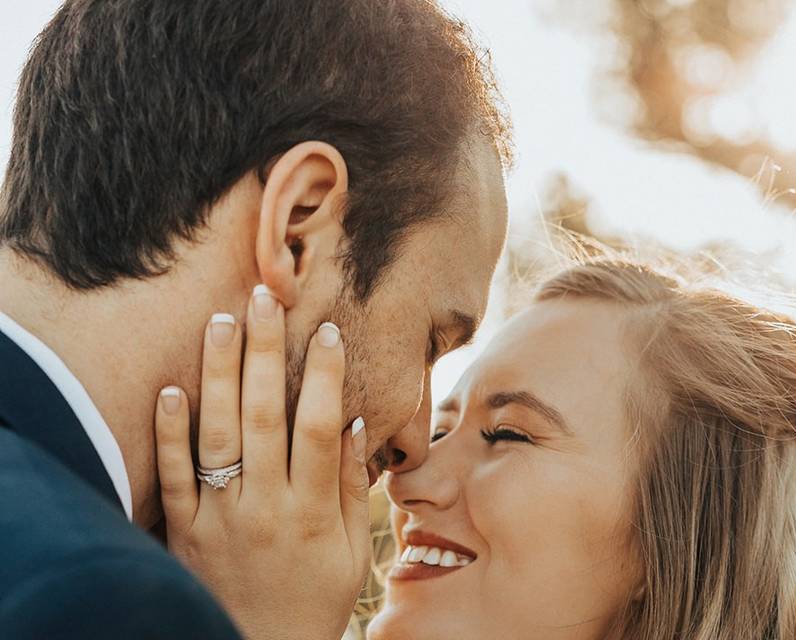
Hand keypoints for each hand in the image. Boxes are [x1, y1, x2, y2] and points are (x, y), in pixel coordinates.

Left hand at [154, 286, 369, 639]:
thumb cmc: (314, 599)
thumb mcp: (348, 550)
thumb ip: (348, 485)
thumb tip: (350, 419)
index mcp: (310, 510)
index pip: (317, 427)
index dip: (324, 376)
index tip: (329, 330)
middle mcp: (263, 506)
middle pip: (263, 416)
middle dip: (266, 352)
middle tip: (266, 299)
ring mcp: (218, 518)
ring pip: (217, 436)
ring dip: (218, 374)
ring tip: (222, 320)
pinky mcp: (183, 531)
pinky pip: (173, 477)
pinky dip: (169, 433)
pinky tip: (171, 388)